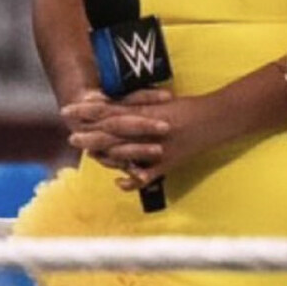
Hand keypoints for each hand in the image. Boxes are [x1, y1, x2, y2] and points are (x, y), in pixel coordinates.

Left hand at [63, 89, 226, 190]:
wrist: (217, 118)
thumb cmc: (189, 107)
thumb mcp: (160, 102)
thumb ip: (135, 104)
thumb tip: (106, 105)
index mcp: (146, 112)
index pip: (111, 111)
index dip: (88, 111)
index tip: (68, 110)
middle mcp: (150, 130)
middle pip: (114, 133)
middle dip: (91, 135)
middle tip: (71, 137)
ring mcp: (159, 149)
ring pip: (127, 153)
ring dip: (106, 155)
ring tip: (89, 155)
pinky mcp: (169, 163)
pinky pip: (149, 174)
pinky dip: (134, 180)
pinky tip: (120, 183)